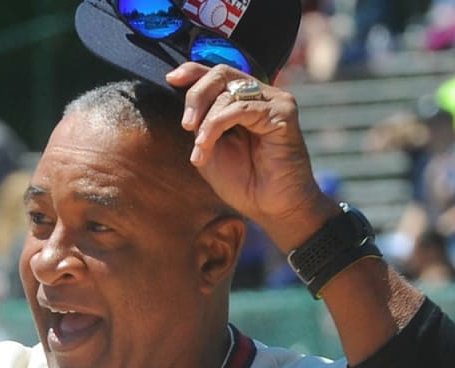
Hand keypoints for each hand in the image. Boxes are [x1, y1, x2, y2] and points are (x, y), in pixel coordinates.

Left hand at [166, 63, 340, 251]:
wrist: (272, 208)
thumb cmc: (243, 182)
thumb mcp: (209, 147)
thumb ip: (199, 121)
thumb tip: (181, 92)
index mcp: (243, 100)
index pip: (217, 73)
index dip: (193, 72)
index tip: (171, 79)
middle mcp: (261, 95)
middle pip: (221, 73)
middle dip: (196, 95)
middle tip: (185, 125)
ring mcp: (274, 101)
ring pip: (229, 91)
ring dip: (206, 121)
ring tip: (200, 150)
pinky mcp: (283, 112)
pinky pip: (241, 108)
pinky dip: (217, 125)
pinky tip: (206, 146)